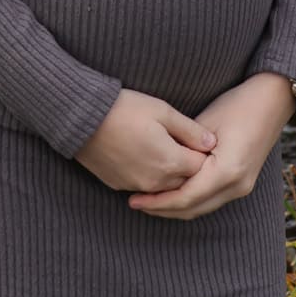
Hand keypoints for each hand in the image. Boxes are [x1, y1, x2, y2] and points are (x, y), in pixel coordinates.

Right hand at [72, 88, 218, 192]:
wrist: (83, 118)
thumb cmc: (125, 109)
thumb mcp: (162, 111)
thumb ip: (190, 130)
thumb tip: (212, 142)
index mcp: (170, 162)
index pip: (201, 168)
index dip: (204, 155)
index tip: (201, 141)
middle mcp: (156, 182)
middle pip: (185, 181)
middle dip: (190, 167)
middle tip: (188, 146)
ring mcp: (136, 186)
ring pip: (165, 187)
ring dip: (170, 174)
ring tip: (166, 150)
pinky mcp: (120, 185)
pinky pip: (144, 187)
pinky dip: (150, 176)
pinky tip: (146, 157)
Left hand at [126, 73, 295, 219]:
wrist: (271, 101)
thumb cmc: (237, 105)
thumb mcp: (205, 123)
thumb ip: (185, 148)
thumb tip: (160, 165)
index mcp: (227, 171)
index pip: (186, 197)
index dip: (158, 202)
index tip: (134, 199)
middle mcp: (236, 186)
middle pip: (193, 209)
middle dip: (162, 209)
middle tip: (135, 202)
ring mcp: (242, 188)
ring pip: (202, 208)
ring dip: (175, 207)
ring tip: (148, 200)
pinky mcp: (241, 184)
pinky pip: (210, 200)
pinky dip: (190, 200)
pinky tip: (172, 192)